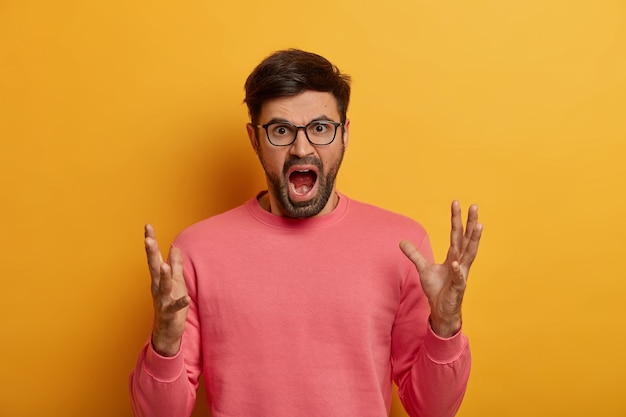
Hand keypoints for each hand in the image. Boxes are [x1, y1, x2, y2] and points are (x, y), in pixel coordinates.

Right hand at [144, 224, 189, 356]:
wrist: (166, 331)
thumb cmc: (170, 303)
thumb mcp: (175, 281)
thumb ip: (176, 264)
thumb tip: (174, 247)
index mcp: (159, 278)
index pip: (154, 256)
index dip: (151, 241)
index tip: (147, 226)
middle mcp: (157, 287)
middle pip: (154, 267)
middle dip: (151, 253)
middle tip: (148, 239)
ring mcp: (162, 300)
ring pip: (162, 286)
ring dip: (164, 276)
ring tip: (164, 265)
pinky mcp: (169, 313)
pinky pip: (174, 307)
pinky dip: (180, 302)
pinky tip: (186, 298)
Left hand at [400, 201, 482, 337]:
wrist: (441, 311)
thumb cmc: (437, 289)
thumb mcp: (423, 269)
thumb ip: (414, 254)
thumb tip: (401, 241)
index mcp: (454, 256)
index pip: (456, 234)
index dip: (456, 219)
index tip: (456, 203)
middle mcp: (461, 262)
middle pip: (467, 239)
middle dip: (471, 223)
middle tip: (475, 206)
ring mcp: (461, 274)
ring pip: (470, 254)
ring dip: (474, 240)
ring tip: (479, 225)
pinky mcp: (458, 288)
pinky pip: (458, 277)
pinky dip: (457, 270)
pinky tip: (455, 262)